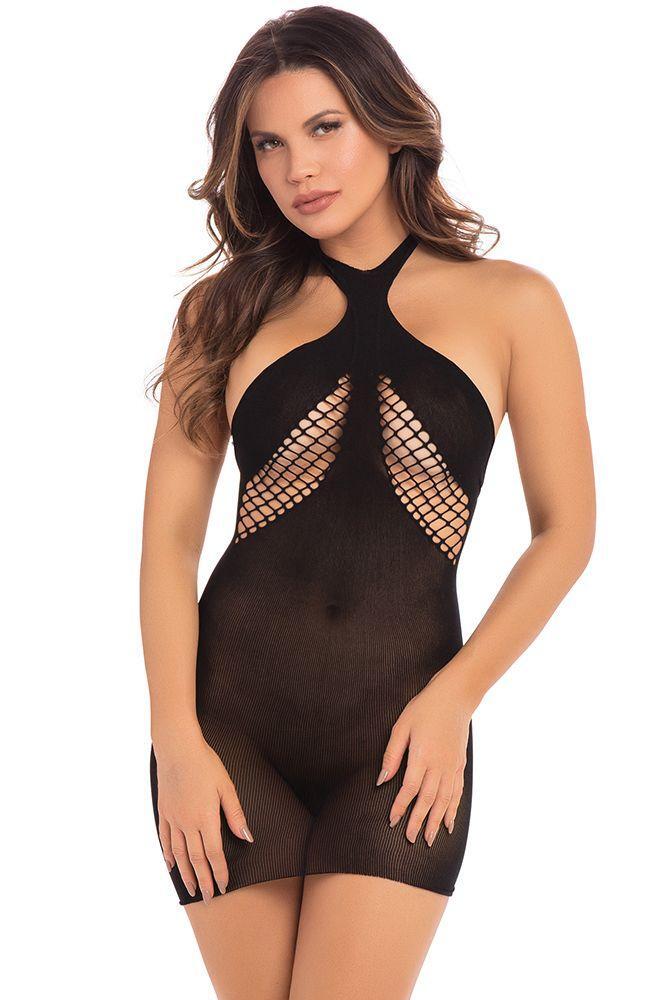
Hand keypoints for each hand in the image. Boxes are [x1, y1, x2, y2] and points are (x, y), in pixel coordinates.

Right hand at [153, 730, 253, 902]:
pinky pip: (165, 839)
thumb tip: (247, 837)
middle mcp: (188, 824)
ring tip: (192, 889)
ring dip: (186, 874)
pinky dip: (168, 855)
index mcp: (206, 819)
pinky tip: (171, 866)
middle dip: (204, 881)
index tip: (224, 887)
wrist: (178, 749)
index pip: (214, 854)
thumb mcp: (226, 787)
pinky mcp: (164, 812)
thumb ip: (236, 814)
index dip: (220, 873)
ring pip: (179, 854)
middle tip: (209, 898)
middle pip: (196, 860)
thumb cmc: (206, 764)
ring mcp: (173, 819)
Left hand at [376, 669, 475, 846]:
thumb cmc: (424, 709)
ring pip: (444, 801)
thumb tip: (381, 780)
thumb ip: (392, 755)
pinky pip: (457, 793)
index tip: (392, 822)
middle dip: (418, 821)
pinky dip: (453, 809)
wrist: (455, 697)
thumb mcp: (402, 727)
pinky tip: (449, 823)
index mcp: (422, 756)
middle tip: (410, 840)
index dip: (400, 807)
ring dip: (436, 822)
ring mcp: (452, 767)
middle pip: (428, 800)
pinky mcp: (460, 765)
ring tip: (429, 840)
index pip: (410, 789)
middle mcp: (439, 765)